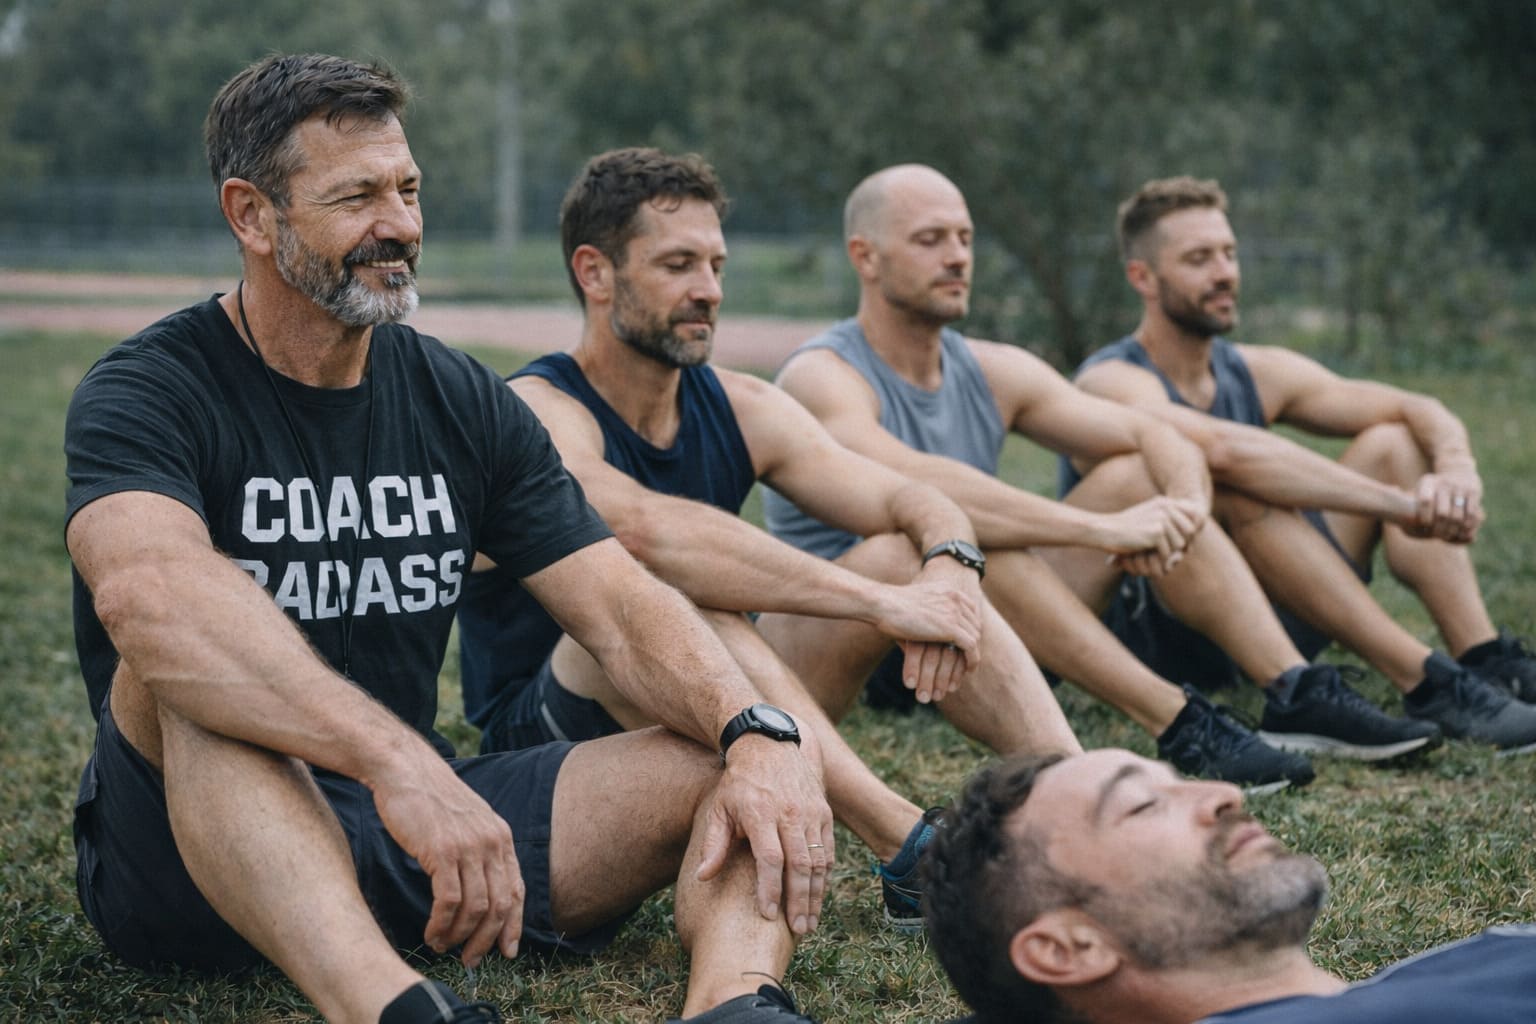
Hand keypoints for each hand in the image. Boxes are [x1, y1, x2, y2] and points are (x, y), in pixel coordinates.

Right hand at [371, 753, 524, 967]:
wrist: (405, 770)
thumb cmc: (431, 799)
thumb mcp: (469, 822)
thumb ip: (481, 851)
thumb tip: (484, 891)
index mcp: (501, 837)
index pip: (517, 891)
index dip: (513, 925)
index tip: (506, 951)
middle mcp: (492, 842)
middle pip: (500, 905)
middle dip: (486, 940)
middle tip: (470, 960)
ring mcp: (469, 847)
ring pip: (475, 908)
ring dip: (459, 936)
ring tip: (444, 947)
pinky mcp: (442, 852)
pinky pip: (448, 902)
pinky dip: (441, 925)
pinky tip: (431, 933)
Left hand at [695, 733, 833, 935]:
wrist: (769, 746)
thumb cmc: (739, 783)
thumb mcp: (719, 808)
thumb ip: (714, 844)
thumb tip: (702, 878)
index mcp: (761, 814)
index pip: (770, 859)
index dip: (770, 889)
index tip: (768, 914)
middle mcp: (790, 814)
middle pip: (799, 865)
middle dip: (799, 902)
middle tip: (798, 930)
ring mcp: (810, 813)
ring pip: (818, 861)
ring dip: (815, 895)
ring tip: (809, 922)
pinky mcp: (823, 813)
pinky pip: (828, 850)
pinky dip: (825, 876)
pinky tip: (818, 896)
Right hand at [875, 566, 981, 702]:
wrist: (883, 604)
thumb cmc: (889, 605)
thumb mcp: (916, 602)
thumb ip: (929, 610)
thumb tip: (928, 626)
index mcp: (948, 589)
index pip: (970, 610)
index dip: (969, 627)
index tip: (965, 640)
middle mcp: (955, 598)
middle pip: (974, 624)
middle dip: (973, 642)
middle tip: (968, 657)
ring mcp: (955, 612)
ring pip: (974, 637)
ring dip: (972, 654)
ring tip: (968, 668)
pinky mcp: (951, 628)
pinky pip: (971, 648)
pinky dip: (972, 661)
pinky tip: (968, 671)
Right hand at [1094, 496, 1206, 574]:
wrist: (1104, 529)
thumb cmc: (1124, 529)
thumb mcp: (1147, 518)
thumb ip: (1168, 522)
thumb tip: (1192, 538)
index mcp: (1164, 502)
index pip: (1192, 520)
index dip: (1187, 533)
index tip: (1178, 542)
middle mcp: (1166, 507)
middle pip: (1188, 533)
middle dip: (1178, 544)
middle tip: (1163, 549)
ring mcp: (1162, 518)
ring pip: (1179, 544)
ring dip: (1166, 551)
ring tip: (1149, 549)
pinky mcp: (1157, 531)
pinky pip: (1167, 552)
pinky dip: (1155, 556)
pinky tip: (1142, 550)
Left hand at [1412, 470, 1482, 542]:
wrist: (1458, 471)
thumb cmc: (1434, 488)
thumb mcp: (1421, 489)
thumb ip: (1411, 504)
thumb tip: (1406, 521)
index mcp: (1428, 482)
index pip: (1425, 502)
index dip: (1424, 517)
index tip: (1424, 526)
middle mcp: (1444, 483)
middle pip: (1442, 513)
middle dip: (1440, 528)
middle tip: (1437, 535)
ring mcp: (1460, 487)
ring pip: (1457, 516)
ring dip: (1453, 529)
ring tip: (1448, 536)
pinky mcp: (1474, 492)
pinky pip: (1471, 513)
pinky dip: (1466, 525)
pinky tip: (1462, 530)